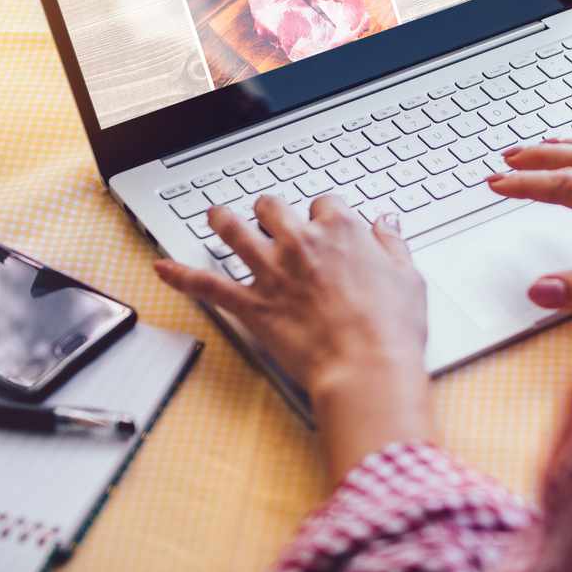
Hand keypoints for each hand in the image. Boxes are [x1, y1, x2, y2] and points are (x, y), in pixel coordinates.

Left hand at [153, 194, 429, 475]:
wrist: (366, 367)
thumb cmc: (391, 329)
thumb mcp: (408, 278)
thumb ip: (393, 245)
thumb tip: (386, 222)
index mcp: (342, 232)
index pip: (325, 204)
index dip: (323, 213)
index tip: (325, 223)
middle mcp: (301, 243)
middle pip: (273, 208)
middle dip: (269, 210)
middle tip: (267, 215)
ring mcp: (271, 273)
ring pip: (234, 232)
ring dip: (221, 220)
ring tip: (214, 215)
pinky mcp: (251, 305)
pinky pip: (207, 285)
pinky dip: (181, 276)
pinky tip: (163, 268)